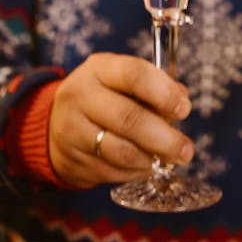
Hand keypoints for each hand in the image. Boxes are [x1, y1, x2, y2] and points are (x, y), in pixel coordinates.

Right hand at [48, 53, 193, 188]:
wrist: (55, 124)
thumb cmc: (103, 98)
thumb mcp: (122, 81)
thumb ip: (154, 87)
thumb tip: (182, 99)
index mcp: (99, 69)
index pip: (134, 74)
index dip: (164, 93)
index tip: (184, 110)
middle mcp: (81, 96)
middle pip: (128, 118)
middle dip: (164, 138)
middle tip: (186, 150)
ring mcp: (73, 130)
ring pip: (121, 151)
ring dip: (151, 159)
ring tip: (168, 159)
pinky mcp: (73, 160)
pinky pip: (112, 171)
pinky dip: (135, 172)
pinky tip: (145, 166)